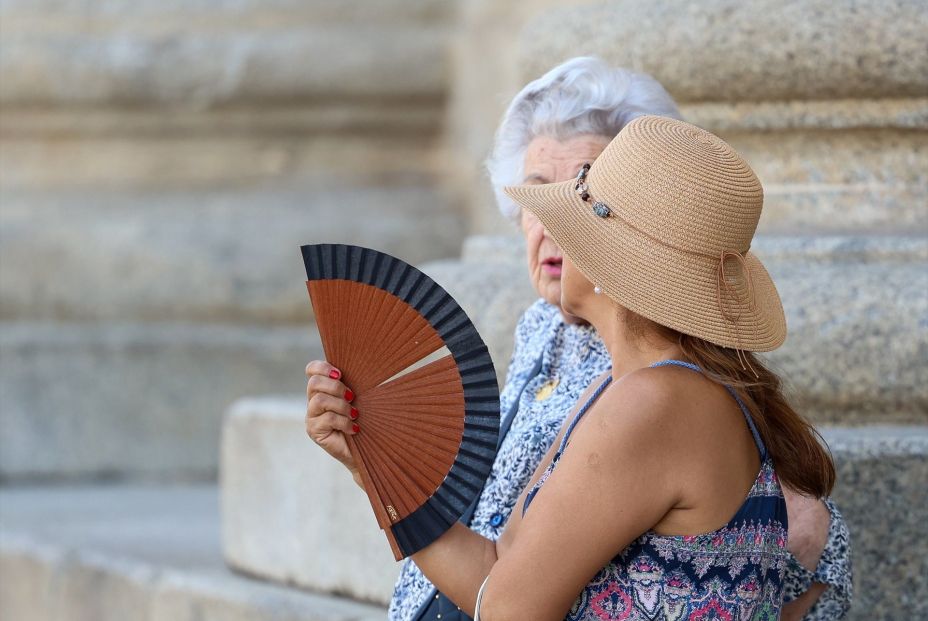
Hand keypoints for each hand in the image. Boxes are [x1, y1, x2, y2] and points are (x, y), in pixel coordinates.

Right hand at [304, 360, 361, 482]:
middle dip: (336, 387)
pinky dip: (344, 422)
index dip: (323, 367)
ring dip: (341, 406)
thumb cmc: (364, 420)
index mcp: (323, 389)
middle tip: (352, 397)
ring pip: (320, 400)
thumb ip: (351, 384)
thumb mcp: (358, 398)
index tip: (340, 374)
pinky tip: (353, 428)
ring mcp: (311, 416)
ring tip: (354, 414)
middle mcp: (313, 401)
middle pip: (314, 383)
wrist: (366, 449)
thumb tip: (362, 365)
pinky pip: (327, 418)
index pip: (312, 369)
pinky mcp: (314, 431)